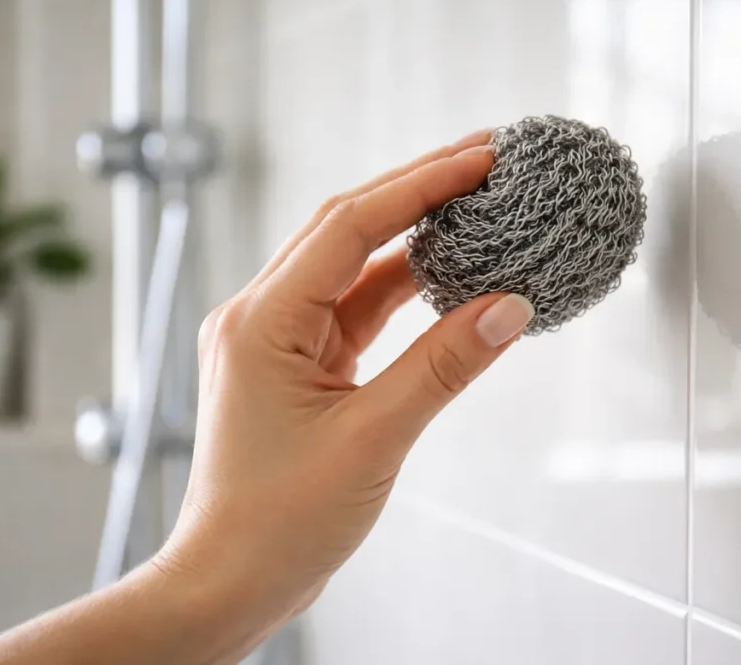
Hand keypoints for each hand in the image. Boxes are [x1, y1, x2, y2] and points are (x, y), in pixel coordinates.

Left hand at [151, 130, 534, 657]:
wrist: (231, 581)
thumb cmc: (278, 521)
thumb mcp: (373, 439)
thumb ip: (443, 366)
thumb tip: (508, 308)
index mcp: (263, 321)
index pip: (349, 227)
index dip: (420, 185)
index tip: (480, 158)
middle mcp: (262, 316)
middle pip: (347, 229)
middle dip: (417, 190)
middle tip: (484, 159)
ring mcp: (279, 338)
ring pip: (353, 267)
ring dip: (413, 239)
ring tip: (476, 206)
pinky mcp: (298, 363)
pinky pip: (357, 309)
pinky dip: (404, 290)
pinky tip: (447, 275)